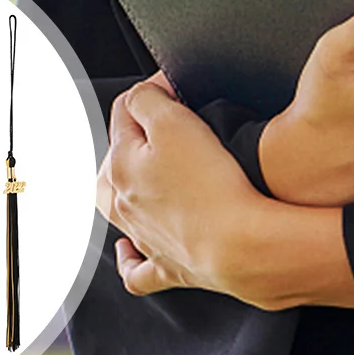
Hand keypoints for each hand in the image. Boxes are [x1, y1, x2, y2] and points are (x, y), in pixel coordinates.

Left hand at [100, 71, 353, 310]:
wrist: (239, 246)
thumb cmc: (210, 185)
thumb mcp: (174, 121)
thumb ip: (147, 98)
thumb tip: (140, 94)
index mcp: (120, 166)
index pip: (126, 111)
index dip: (154, 90)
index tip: (178, 87)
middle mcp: (123, 203)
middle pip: (114, 159)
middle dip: (134, 135)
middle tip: (167, 122)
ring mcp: (144, 238)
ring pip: (117, 208)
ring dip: (125, 185)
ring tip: (143, 171)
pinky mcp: (167, 266)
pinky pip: (136, 267)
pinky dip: (129, 257)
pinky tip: (129, 250)